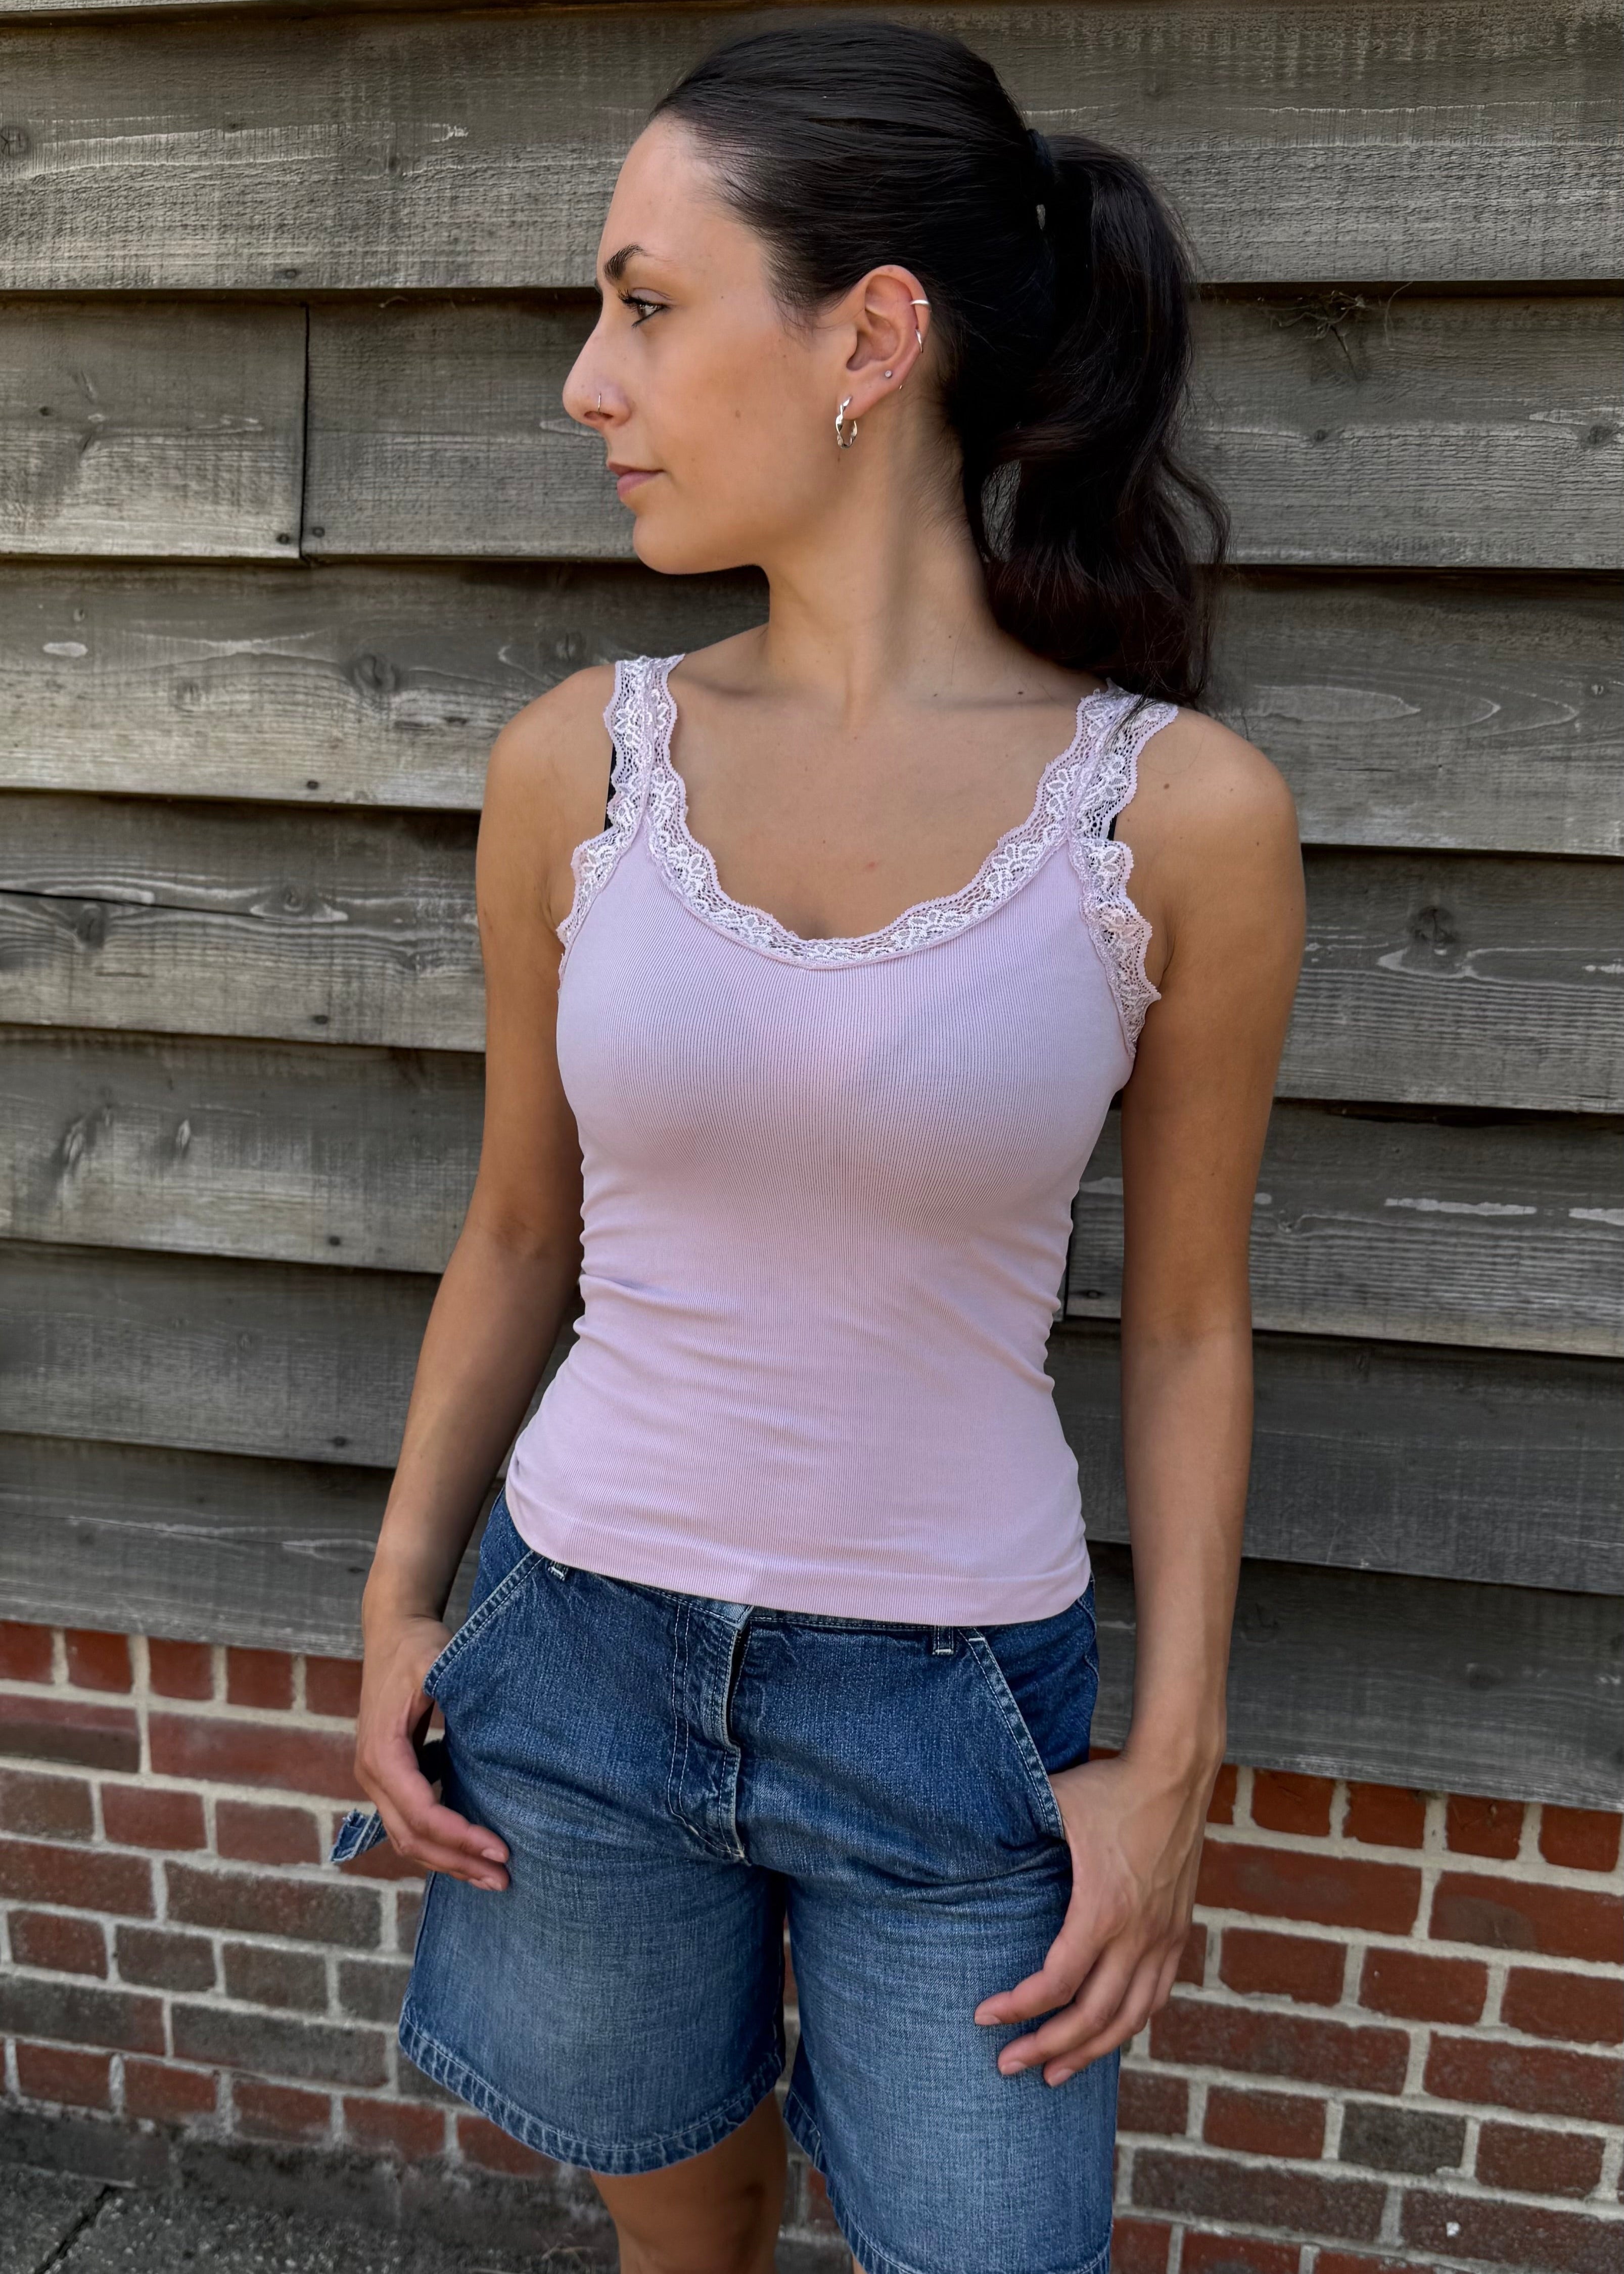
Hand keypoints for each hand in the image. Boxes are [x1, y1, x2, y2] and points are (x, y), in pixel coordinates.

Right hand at [353, 1611, 509, 1889]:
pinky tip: (470, 1850)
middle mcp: (372, 1773)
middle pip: (412, 1837)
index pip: (422, 1812)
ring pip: (407, 1837)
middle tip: (504, 1878)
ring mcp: (377, 1778)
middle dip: (458, 1861)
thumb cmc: (418, 1646)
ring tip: (491, 1877)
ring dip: (448, 1860)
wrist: (393, 1631)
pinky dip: (439, 1841)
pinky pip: (409, 1821)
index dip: (461, 1837)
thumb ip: (458, 1699)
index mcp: (382, 1752)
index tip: (501, 1849)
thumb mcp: (438, 1665)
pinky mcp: (390, 1775)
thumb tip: (492, 1737)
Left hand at [973, 1747, 1213, 2082]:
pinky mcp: (1177, 1932)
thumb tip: (956, 1838)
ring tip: (1054, 2074)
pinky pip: (1156, 1997)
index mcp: (1103, 1909)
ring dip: (1090, 2052)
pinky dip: (1127, 2025)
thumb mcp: (1052, 1802)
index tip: (983, 2017)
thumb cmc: (1109, 1787)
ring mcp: (1163, 1937)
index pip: (1056, 1983)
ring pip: (1129, 2019)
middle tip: (1008, 2067)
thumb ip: (1011, 1825)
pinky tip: (1105, 2035)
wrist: (1176, 1773)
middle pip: (1092, 2018)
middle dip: (1047, 2049)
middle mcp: (1138, 1934)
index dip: (1018, 2008)